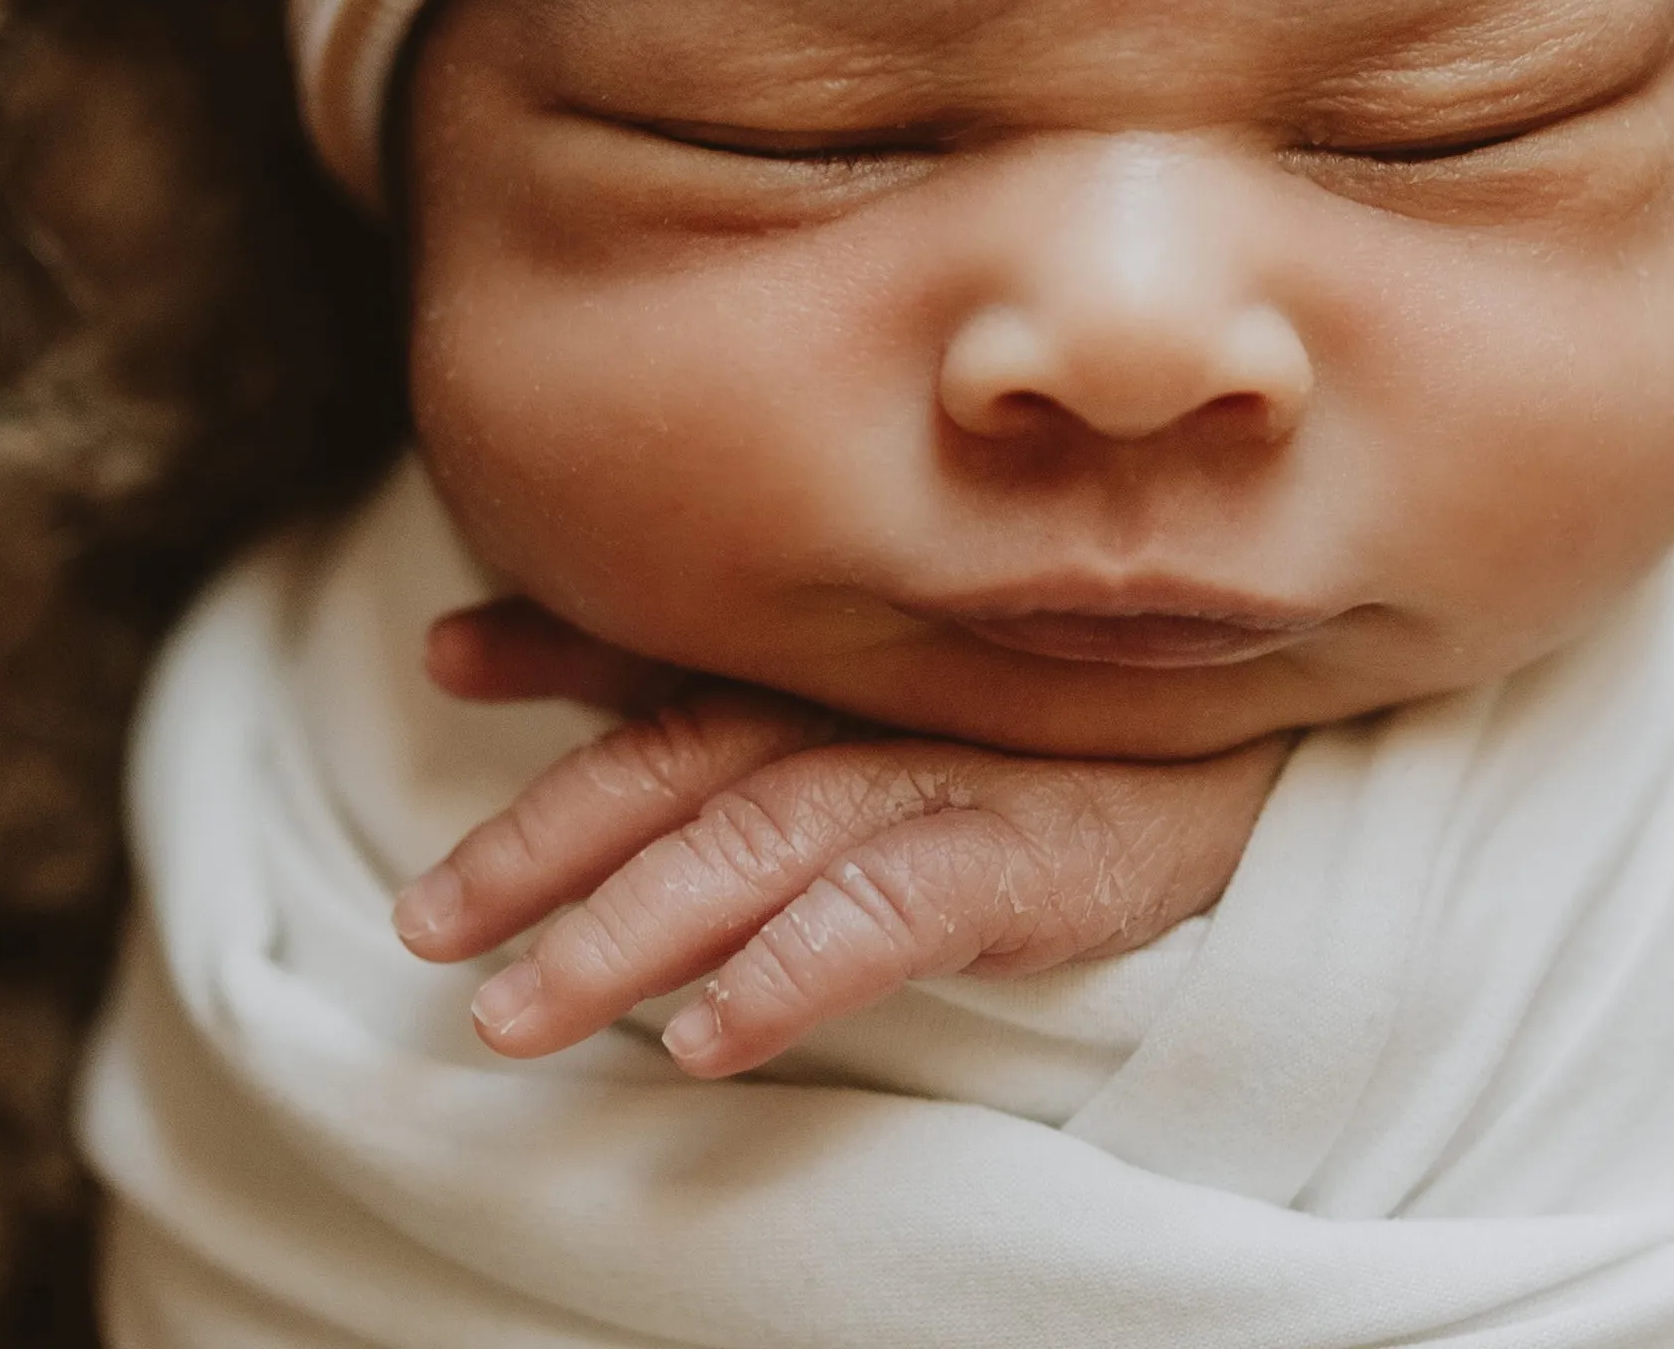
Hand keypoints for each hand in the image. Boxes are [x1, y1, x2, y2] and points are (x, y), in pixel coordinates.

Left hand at [391, 598, 1286, 1078]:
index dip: (556, 650)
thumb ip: (652, 663)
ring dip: (633, 928)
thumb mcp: (837, 687)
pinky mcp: (1024, 862)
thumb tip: (454, 639)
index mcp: (825, 660)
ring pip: (759, 843)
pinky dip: (795, 967)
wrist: (1247, 762)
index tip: (445, 658)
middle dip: (547, 843)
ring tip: (521, 1013)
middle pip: (684, 763)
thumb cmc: (1022, 723)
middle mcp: (872, 703)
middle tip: (426, 930)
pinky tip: (708, 1035)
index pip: (670, 659)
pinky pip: (889, 916)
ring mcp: (947, 776)